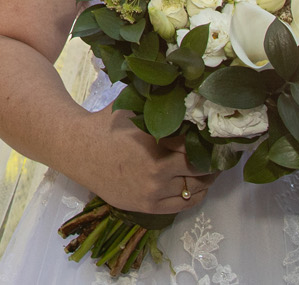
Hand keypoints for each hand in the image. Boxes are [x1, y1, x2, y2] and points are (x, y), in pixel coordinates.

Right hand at [70, 107, 214, 215]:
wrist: (78, 150)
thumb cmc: (106, 124)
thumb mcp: (132, 107)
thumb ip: (158, 104)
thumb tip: (188, 94)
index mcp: (155, 140)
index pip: (195, 142)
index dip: (207, 138)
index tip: (215, 134)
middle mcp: (157, 168)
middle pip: (200, 166)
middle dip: (212, 158)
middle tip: (220, 151)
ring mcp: (153, 190)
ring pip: (195, 186)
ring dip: (207, 177)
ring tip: (212, 167)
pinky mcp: (148, 205)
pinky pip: (184, 204)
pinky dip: (197, 195)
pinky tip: (200, 185)